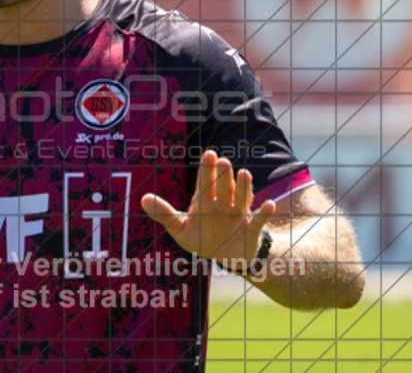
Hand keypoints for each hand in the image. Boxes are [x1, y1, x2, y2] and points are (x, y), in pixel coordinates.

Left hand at [142, 149, 275, 266]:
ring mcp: (238, 215)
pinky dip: (264, 213)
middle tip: (223, 162)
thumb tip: (142, 199)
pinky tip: (270, 204)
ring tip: (243, 173)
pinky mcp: (250, 230)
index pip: (206, 181)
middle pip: (224, 186)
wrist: (226, 257)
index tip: (209, 154)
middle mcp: (223, 203)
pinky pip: (259, 220)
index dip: (207, 168)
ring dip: (244, 187)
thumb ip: (164, 214)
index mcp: (205, 200)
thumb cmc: (203, 238)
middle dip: (223, 176)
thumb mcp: (180, 229)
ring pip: (242, 198)